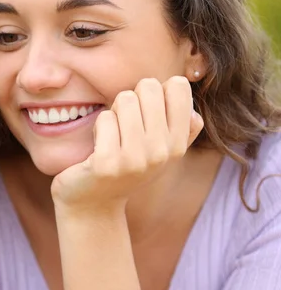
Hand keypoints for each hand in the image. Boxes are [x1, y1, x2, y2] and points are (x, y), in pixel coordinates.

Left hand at [51, 76, 203, 212]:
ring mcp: (136, 159)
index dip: (156, 92)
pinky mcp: (107, 163)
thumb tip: (196, 115)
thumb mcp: (159, 153)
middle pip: (149, 86)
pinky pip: (105, 118)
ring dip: (113, 113)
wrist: (94, 203)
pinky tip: (98, 149)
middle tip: (124, 126)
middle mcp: (162, 152)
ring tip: (112, 137)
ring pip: (125, 99)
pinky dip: (98, 128)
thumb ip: (182, 132)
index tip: (145, 114)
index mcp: (177, 144)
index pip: (178, 86)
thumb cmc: (125, 168)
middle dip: (131, 99)